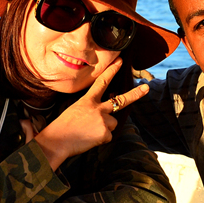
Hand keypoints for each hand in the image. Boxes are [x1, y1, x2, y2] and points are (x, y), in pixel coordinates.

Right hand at [32, 58, 149, 169]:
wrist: (57, 141)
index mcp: (87, 100)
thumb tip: (104, 119)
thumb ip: (91, 111)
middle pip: (120, 100)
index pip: (102, 82)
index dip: (111, 71)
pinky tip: (88, 139)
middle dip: (135, 94)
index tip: (120, 61)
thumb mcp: (75, 112)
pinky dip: (100, 139)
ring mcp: (103, 120)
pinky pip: (108, 136)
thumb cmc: (62, 127)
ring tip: (88, 132)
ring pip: (113, 124)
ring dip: (104, 129)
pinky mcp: (105, 133)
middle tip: (146, 87)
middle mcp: (98, 108)